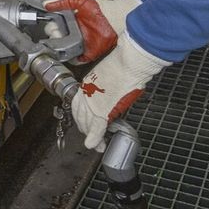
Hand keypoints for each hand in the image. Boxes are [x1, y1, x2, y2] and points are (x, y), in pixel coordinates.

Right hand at [45, 0, 141, 62]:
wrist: (113, 21)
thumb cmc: (99, 10)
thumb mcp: (79, 0)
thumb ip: (62, 1)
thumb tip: (47, 4)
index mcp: (69, 21)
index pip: (52, 26)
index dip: (50, 26)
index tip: (52, 24)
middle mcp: (72, 33)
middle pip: (54, 38)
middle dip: (53, 35)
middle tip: (57, 32)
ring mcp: (77, 44)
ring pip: (60, 49)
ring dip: (58, 46)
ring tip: (62, 40)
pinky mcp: (84, 54)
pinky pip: (72, 59)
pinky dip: (68, 57)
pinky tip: (68, 49)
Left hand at [70, 32, 168, 150]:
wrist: (130, 62)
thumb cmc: (125, 63)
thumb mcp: (109, 74)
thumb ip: (106, 86)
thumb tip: (112, 92)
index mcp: (87, 84)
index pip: (78, 106)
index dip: (81, 118)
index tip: (86, 124)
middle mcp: (86, 93)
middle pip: (80, 116)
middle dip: (85, 129)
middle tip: (91, 138)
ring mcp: (93, 102)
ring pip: (87, 123)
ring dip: (91, 136)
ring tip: (97, 145)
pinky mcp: (103, 110)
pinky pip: (97, 127)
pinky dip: (95, 138)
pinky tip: (94, 145)